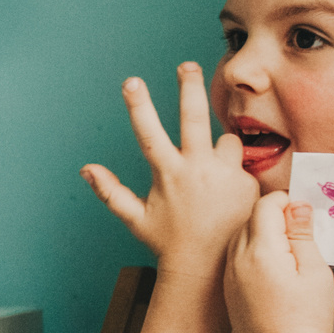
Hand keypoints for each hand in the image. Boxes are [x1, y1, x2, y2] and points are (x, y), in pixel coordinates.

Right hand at [81, 62, 258, 276]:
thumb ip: (110, 192)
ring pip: (225, 140)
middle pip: (193, 117)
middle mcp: (196, 169)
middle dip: (189, 86)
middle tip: (187, 65)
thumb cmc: (170, 243)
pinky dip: (235, 172)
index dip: (139, 105)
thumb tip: (86, 169)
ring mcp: (224, 175)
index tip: (131, 81)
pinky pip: (242, 163)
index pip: (149, 132)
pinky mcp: (247, 183)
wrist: (210, 268)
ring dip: (219, 149)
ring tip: (213, 177)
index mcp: (167, 174)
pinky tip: (231, 195)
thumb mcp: (137, 219)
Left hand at [224, 193, 333, 332]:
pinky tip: (273, 270)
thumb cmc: (308, 318)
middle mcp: (236, 261)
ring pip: (240, 239)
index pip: (265, 206)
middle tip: (300, 230)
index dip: (285, 201)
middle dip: (273, 216)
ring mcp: (228, 278)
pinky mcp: (228, 293)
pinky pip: (235, 260)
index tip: (303, 210)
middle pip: (249, 219)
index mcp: (260, 251)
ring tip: (288, 251)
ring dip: (260, 234)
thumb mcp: (315, 271)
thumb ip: (302, 235)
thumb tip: (297, 206)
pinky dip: (251, 254)